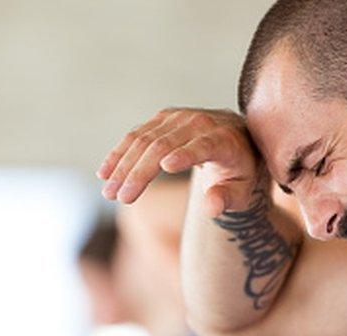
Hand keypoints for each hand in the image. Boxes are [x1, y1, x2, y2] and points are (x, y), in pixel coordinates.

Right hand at [97, 108, 260, 215]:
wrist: (237, 142)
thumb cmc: (239, 174)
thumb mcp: (242, 192)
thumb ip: (227, 199)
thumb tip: (212, 206)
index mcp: (225, 140)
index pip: (203, 146)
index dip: (186, 155)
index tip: (166, 167)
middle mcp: (201, 123)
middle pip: (165, 145)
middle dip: (140, 172)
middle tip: (121, 198)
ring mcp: (179, 118)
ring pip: (144, 139)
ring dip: (123, 166)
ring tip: (108, 192)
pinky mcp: (163, 118)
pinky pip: (136, 135)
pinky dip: (119, 154)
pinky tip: (105, 173)